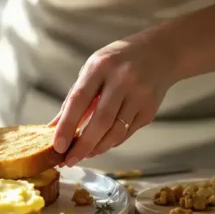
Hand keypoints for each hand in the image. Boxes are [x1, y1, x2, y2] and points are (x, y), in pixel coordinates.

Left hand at [50, 33, 178, 165]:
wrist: (161, 52)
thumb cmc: (117, 61)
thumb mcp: (92, 69)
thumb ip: (74, 98)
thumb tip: (54, 126)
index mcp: (101, 66)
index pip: (79, 100)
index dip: (67, 125)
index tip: (57, 146)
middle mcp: (123, 80)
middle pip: (101, 121)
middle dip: (82, 145)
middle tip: (68, 160)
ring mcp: (140, 96)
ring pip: (116, 132)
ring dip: (97, 148)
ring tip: (83, 155)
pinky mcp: (150, 110)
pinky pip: (126, 133)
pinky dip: (110, 142)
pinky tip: (100, 145)